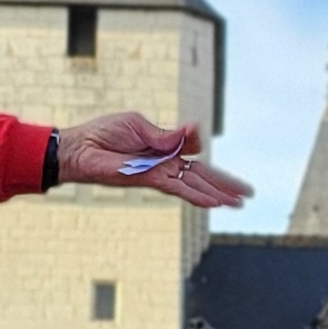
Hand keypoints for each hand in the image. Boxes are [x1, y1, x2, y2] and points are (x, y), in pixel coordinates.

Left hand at [58, 113, 252, 209]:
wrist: (80, 147)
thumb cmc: (103, 133)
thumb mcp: (139, 124)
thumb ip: (167, 134)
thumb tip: (194, 131)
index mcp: (162, 147)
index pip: (191, 151)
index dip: (197, 143)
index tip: (196, 135)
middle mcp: (163, 163)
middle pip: (201, 175)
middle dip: (224, 184)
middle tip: (246, 194)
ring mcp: (158, 173)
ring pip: (195, 185)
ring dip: (218, 194)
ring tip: (238, 204)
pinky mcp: (149, 179)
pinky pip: (179, 188)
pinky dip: (197, 195)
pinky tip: (214, 203)